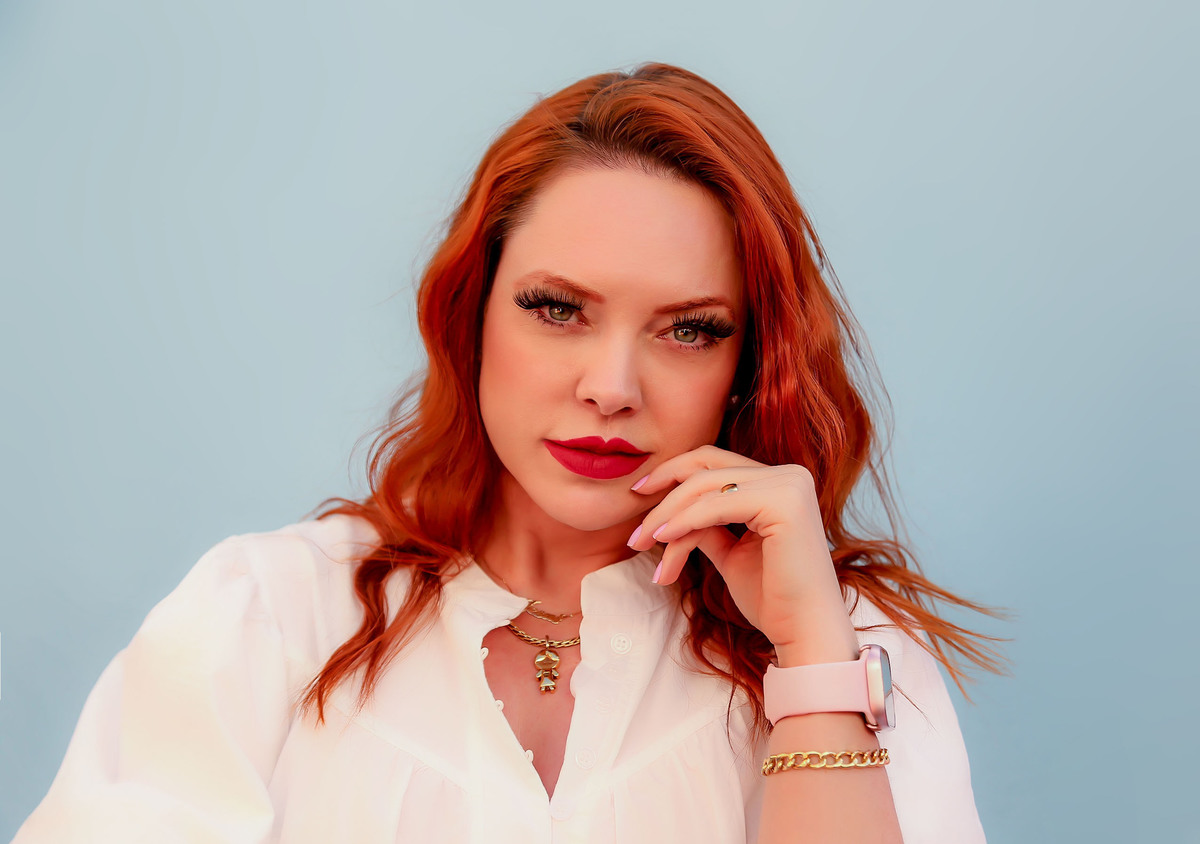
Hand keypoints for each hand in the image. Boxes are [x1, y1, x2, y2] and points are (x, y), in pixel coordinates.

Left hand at [626, 445, 857, 662]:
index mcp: (780, 482)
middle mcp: (789, 475)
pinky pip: (715, 505)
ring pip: (704, 486)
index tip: (639, 496)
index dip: (673, 473)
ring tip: (641, 542)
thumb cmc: (772, 598)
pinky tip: (662, 539)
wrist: (804, 632)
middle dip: (662, 491)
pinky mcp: (783, 502)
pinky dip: (683, 521)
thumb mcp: (731, 552)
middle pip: (706, 467)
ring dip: (666, 515)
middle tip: (633, 524)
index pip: (715, 464)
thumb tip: (670, 515)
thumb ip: (706, 526)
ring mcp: (789, 485)